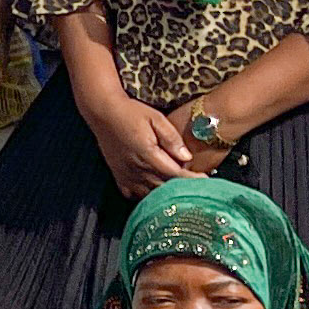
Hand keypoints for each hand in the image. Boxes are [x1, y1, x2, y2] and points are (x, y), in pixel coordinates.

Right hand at [79, 79, 196, 200]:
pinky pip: (133, 194)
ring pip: (149, 194)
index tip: (205, 180)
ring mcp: (126, 174)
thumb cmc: (131, 112)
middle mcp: (136, 168)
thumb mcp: (156, 118)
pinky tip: (153, 190)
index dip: (191, 178)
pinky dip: (145, 196)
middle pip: (163, 187)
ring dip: (164, 195)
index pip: (174, 173)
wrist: (103, 112)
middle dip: (180, 189)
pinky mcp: (118, 176)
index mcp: (147, 154)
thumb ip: (172, 138)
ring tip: (178, 191)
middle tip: (195, 187)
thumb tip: (186, 156)